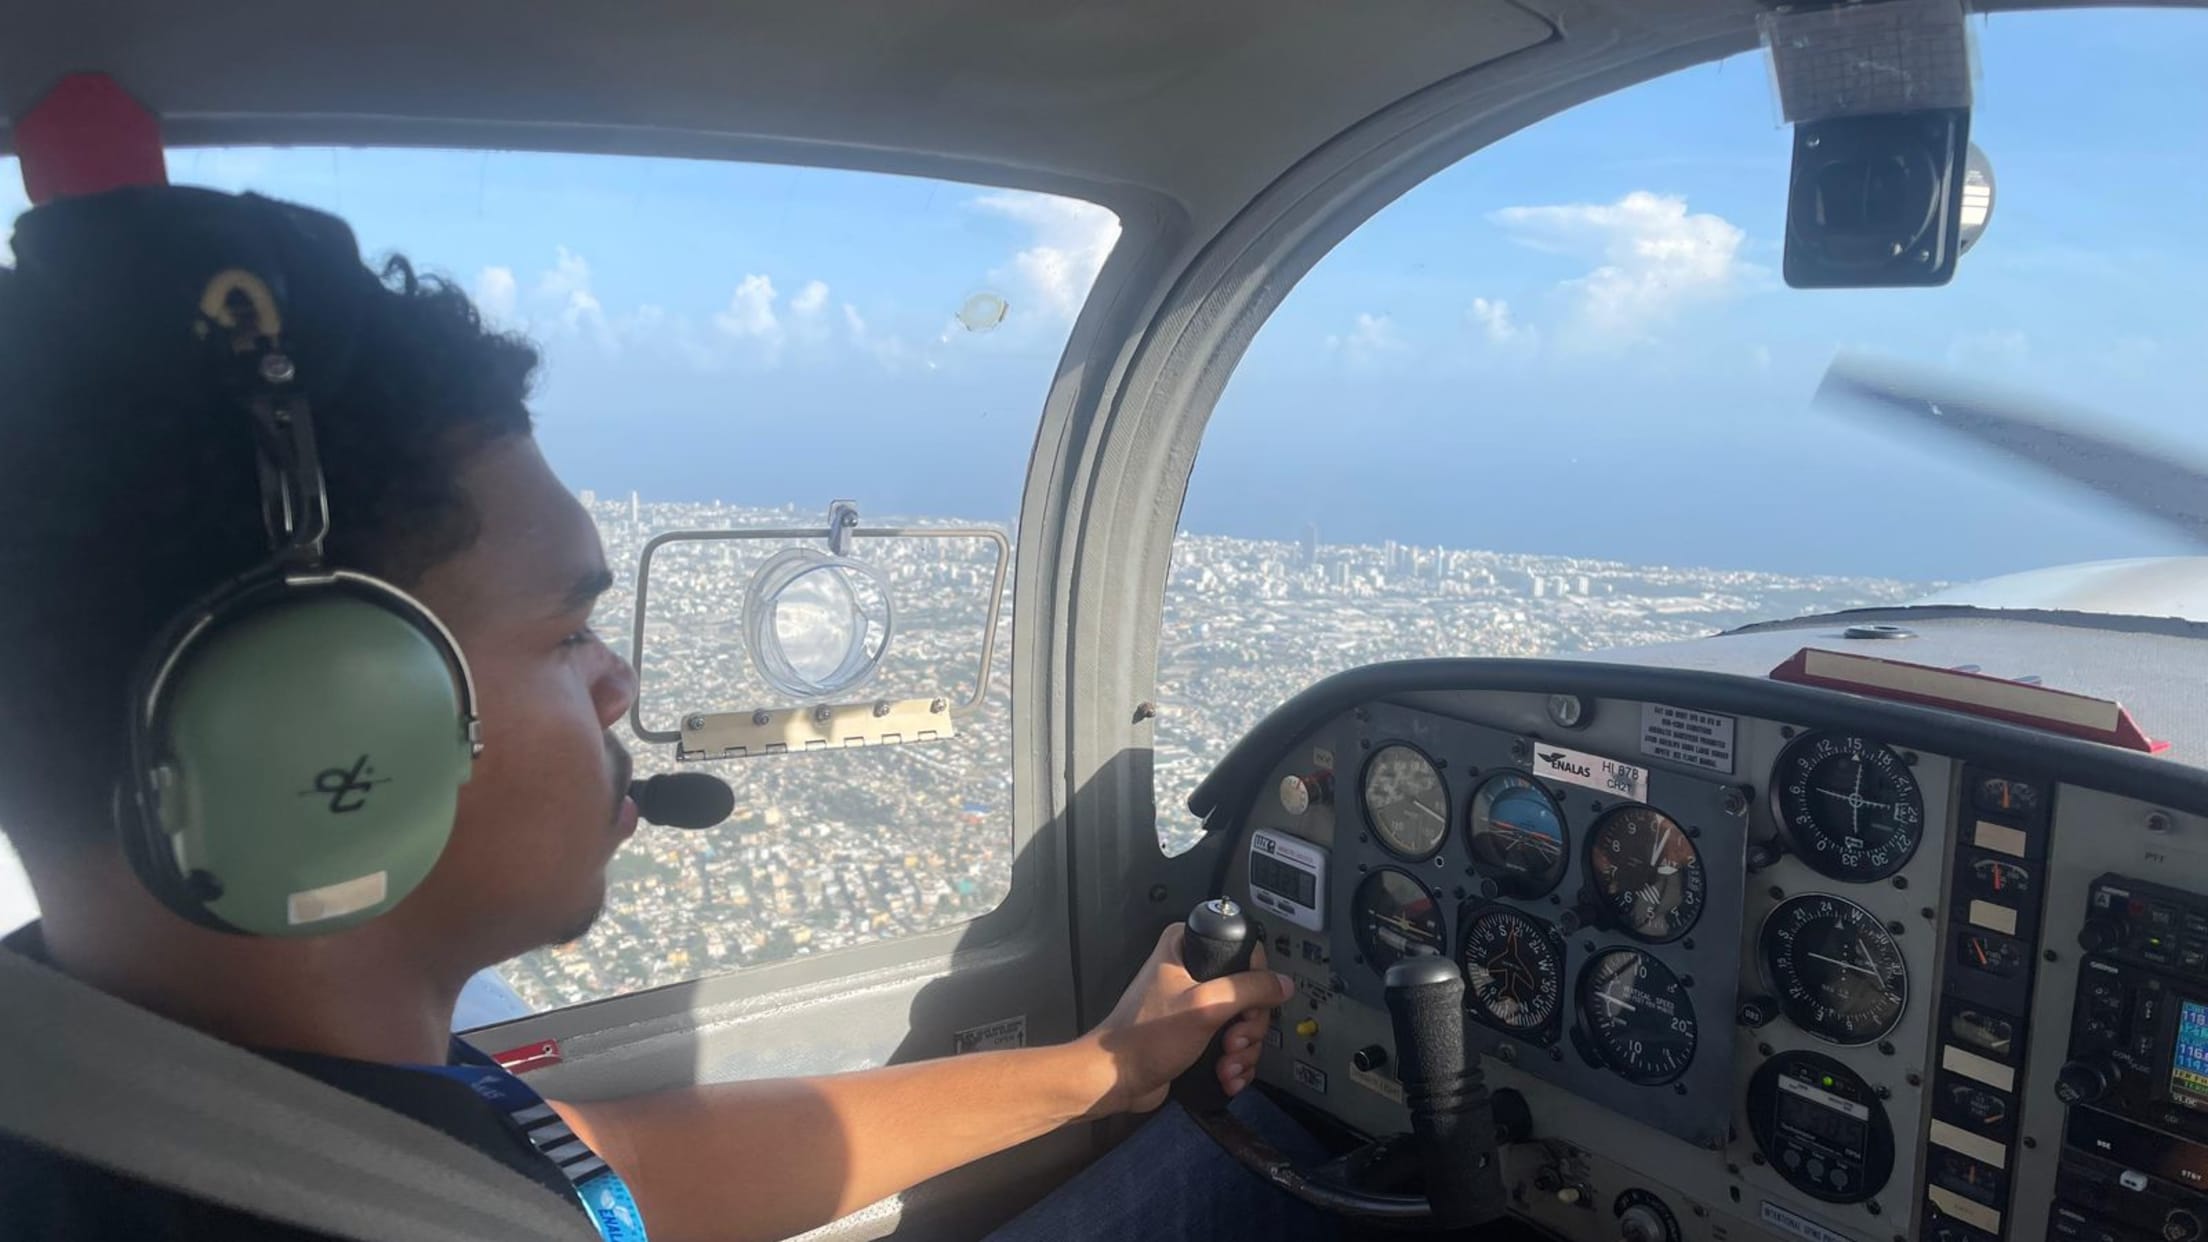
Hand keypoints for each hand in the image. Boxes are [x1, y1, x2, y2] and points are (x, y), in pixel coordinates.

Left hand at [1075, 923, 1296, 1117]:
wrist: (1115, 1080)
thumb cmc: (1147, 1037)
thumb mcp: (1204, 1005)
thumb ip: (1249, 989)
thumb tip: (1283, 984)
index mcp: (1187, 947)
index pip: (1245, 951)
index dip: (1255, 982)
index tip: (1247, 1008)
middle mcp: (1192, 970)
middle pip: (1250, 993)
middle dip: (1248, 1027)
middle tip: (1232, 1041)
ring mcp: (1196, 1004)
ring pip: (1245, 1022)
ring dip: (1243, 1050)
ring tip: (1226, 1066)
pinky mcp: (1197, 1034)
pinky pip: (1232, 1043)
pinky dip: (1235, 1062)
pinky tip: (1226, 1076)